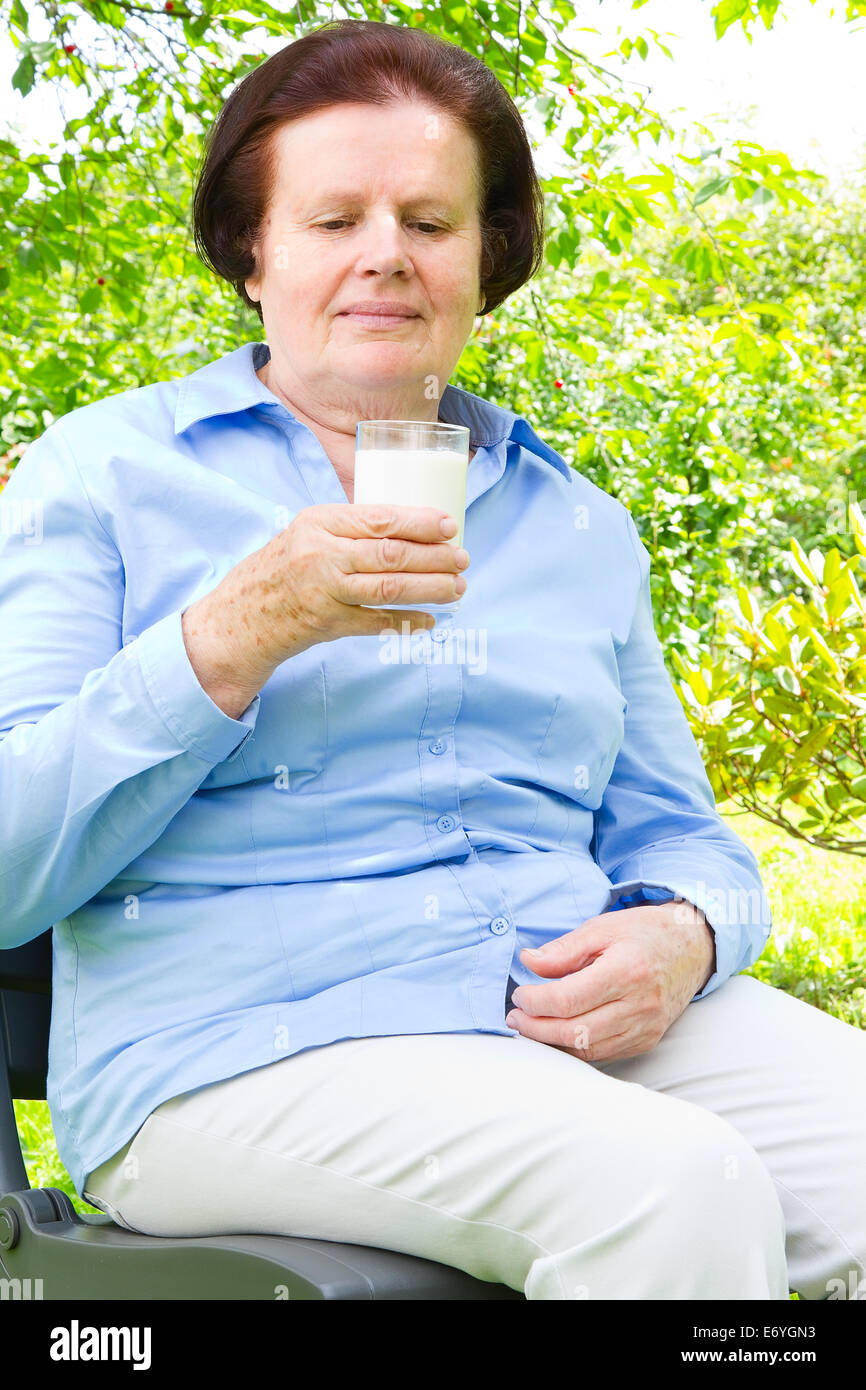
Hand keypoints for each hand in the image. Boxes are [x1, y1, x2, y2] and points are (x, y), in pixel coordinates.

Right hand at [181, 503, 469, 715]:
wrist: (239, 617)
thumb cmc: (281, 570)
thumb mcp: (307, 534)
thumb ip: (349, 529)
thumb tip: (410, 526)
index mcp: (319, 523)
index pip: (378, 519)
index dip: (419, 522)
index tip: (449, 525)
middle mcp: (321, 555)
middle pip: (390, 554)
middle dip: (435, 557)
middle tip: (464, 559)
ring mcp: (324, 592)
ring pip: (388, 587)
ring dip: (430, 589)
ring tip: (457, 588)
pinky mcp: (327, 624)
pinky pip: (376, 622)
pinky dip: (406, 621)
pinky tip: (429, 621)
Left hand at [505, 900, 715, 1063]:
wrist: (693, 948)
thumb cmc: (644, 933)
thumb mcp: (602, 927)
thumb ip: (563, 949)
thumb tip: (528, 963)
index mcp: (627, 970)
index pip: (568, 999)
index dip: (535, 1001)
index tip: (519, 994)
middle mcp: (640, 1004)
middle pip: (576, 1031)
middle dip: (537, 1028)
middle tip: (515, 1016)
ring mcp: (646, 1027)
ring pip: (588, 1048)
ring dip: (552, 1042)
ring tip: (530, 1026)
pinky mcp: (648, 1040)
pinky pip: (604, 1053)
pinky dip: (575, 1047)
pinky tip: (557, 1034)